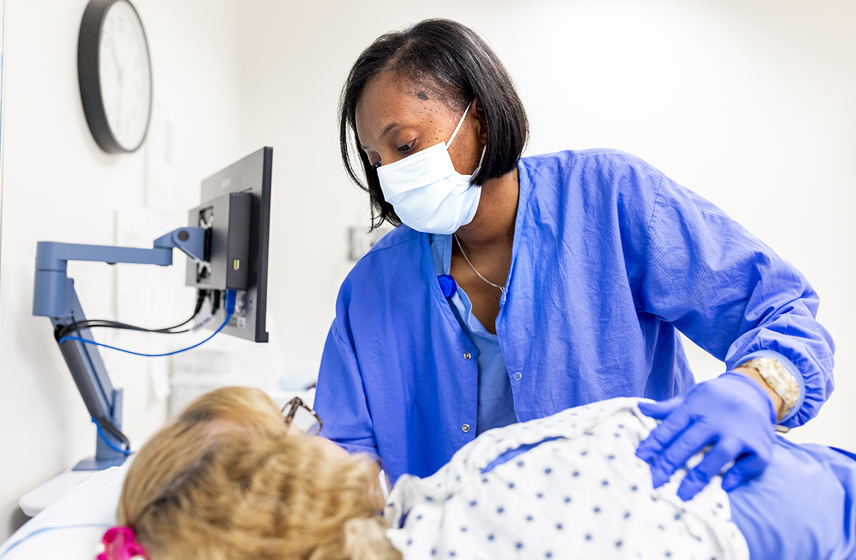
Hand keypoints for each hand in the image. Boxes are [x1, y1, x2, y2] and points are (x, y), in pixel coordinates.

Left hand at [636, 372, 775, 500]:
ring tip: (682, 494)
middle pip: (690, 443)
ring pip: (718, 455)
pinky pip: (749, 464)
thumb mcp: (691, 396)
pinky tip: (722, 487)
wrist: (756, 390)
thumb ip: (668, 408)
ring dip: (699, 475)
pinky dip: (737, 475)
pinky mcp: (760, 447)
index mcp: (696, 407)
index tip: (639, 458)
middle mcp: (717, 420)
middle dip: (669, 463)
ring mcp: (740, 433)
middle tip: (653, 482)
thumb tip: (640, 408)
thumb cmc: (716, 398)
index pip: (671, 427)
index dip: (654, 443)